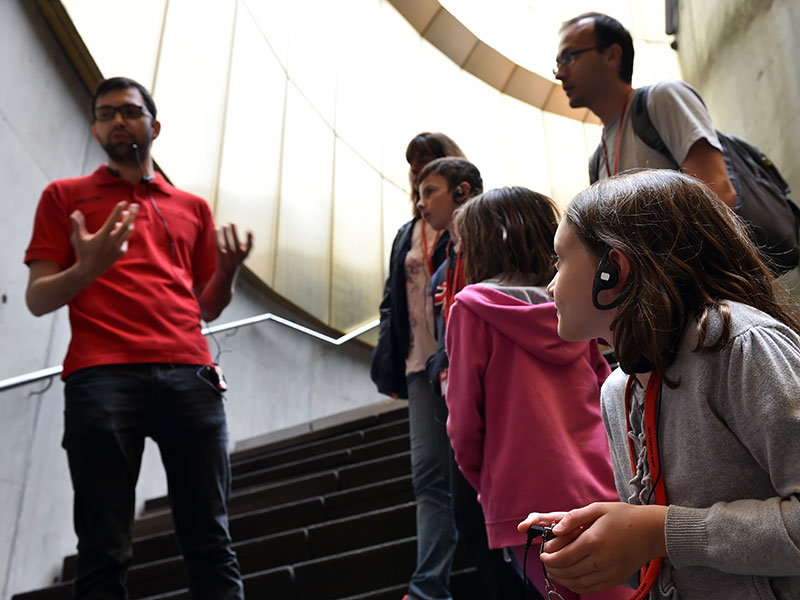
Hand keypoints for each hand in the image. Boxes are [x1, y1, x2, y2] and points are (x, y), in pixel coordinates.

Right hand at [70, 201, 138, 280]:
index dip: (119, 210)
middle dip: (132, 213)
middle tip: (135, 205)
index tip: (124, 202)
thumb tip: (76, 212)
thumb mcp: (77, 238)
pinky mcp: (120, 252)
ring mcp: (117, 247)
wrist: (88, 270)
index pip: (113, 220)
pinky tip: (123, 230)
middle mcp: (112, 241)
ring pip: (127, 232)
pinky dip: (125, 233)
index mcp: (102, 236)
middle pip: (126, 224)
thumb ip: (77, 224)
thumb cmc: (82, 253)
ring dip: (129, 222)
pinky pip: (125, 240)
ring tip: (128, 214)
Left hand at [215, 223, 252, 275]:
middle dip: (234, 232)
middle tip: (232, 222)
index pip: (250, 246)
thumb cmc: (237, 259)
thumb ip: (248, 243)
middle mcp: (237, 256)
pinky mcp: (219, 255)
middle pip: (236, 242)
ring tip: (224, 225)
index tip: (248, 229)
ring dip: (225, 233)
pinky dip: (216, 236)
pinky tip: (216, 229)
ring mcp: (228, 256)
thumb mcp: (245, 253)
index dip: (250, 238)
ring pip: (226, 243)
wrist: (227, 273)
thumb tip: (250, 230)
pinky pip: (218, 244)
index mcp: (245, 255)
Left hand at [526, 502, 666, 593]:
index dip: (548, 557)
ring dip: (562, 579)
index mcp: (593, 540)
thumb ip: (574, 518)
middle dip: (552, 568)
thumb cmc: (624, 517)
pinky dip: (577, 586)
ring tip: (554, 572)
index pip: (563, 556)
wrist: (652, 531)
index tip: (543, 553)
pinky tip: (571, 579)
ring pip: (578, 583)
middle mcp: (600, 559)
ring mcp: (609, 572)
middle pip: (568, 571)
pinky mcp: (615, 579)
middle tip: (545, 563)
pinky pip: (592, 588)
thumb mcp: (597, 508)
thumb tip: (555, 529)